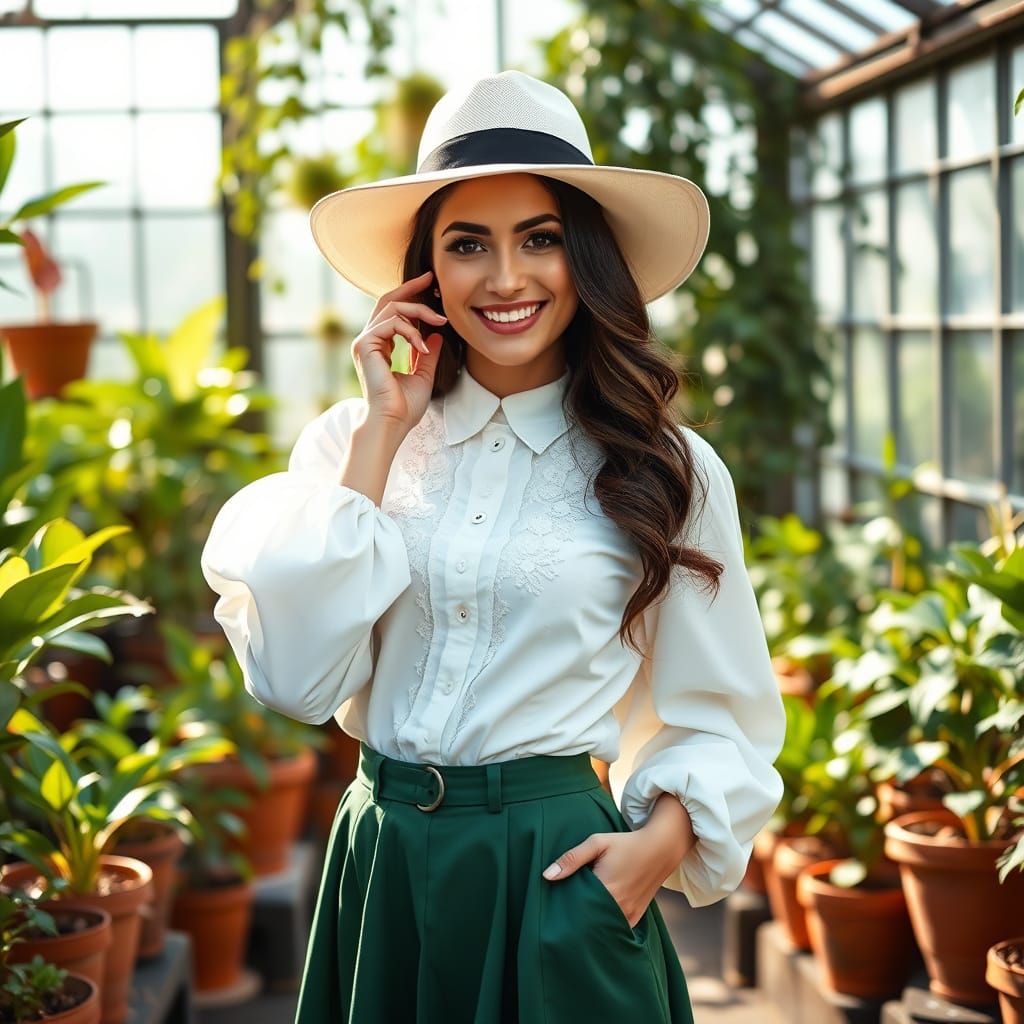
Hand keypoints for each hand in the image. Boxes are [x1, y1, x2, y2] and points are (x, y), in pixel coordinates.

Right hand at [351, 269, 447, 433]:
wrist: (392, 423)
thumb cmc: (405, 407)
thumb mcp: (423, 375)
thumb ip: (427, 354)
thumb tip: (436, 335)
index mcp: (379, 347)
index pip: (392, 313)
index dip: (410, 297)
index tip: (430, 287)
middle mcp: (369, 341)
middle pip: (387, 301)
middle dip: (410, 287)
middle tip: (430, 279)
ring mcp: (364, 341)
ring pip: (393, 307)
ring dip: (420, 311)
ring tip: (440, 321)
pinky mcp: (365, 345)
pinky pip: (392, 323)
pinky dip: (412, 331)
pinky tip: (423, 347)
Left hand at [541, 828, 678, 929]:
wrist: (659, 848)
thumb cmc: (625, 843)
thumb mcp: (597, 843)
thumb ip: (572, 858)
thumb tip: (546, 876)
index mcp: (605, 889)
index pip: (576, 910)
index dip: (563, 912)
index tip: (552, 913)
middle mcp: (618, 906)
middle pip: (588, 922)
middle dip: (574, 921)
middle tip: (560, 920)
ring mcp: (628, 915)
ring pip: (602, 928)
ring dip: (589, 925)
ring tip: (575, 922)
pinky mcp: (636, 918)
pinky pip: (616, 930)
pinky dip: (605, 927)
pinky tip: (595, 921)